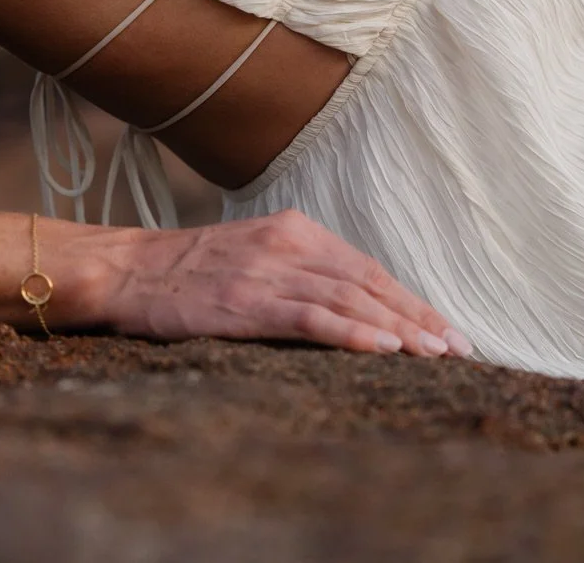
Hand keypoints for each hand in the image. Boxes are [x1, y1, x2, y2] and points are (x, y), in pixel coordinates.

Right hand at [103, 209, 471, 357]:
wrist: (124, 271)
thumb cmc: (186, 272)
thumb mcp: (250, 256)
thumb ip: (297, 270)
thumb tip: (348, 304)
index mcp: (293, 230)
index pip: (366, 268)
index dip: (410, 300)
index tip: (444, 330)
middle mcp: (288, 245)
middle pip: (369, 283)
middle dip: (418, 317)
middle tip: (458, 349)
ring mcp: (269, 273)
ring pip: (350, 299)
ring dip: (399, 328)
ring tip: (436, 354)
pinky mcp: (247, 302)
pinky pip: (312, 318)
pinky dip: (354, 332)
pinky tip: (385, 348)